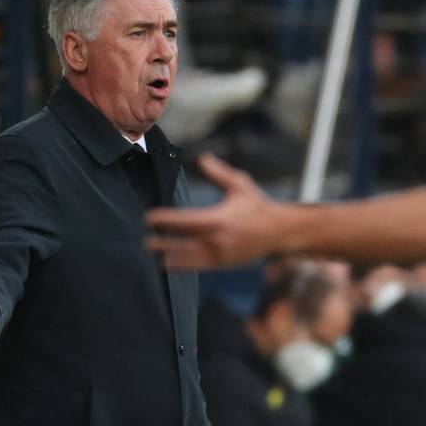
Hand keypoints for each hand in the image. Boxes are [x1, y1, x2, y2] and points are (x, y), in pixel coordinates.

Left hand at [146, 153, 282, 269]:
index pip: (183, 222)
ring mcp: (218, 255)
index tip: (149, 218)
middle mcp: (216, 240)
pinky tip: (166, 263)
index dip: (163, 220)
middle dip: (160, 242)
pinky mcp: (221, 264)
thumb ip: (219, 173)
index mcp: (218, 220)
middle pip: (180, 244)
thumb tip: (202, 158)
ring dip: (167, 256)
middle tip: (147, 238)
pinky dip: (180, 265)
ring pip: (185, 259)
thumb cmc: (257, 206)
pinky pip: (195, 267)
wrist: (278, 233)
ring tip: (152, 252)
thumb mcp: (240, 185)